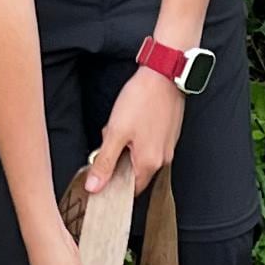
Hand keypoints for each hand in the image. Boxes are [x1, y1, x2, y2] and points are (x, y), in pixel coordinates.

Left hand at [86, 62, 185, 196]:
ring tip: (122, 126)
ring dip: (127, 147)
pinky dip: (138, 138)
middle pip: (135, 172)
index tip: (102, 170)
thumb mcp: (116, 132)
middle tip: (111, 138)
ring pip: (141, 157)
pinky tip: (133, 121)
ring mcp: (168, 147)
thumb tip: (94, 186)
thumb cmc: (142, 99)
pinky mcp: (169, 134)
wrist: (164, 74)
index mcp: (149, 163)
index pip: (130, 189)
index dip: (114, 182)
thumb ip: (104, 162)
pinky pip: (150, 145)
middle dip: (119, 159)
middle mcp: (162, 159)